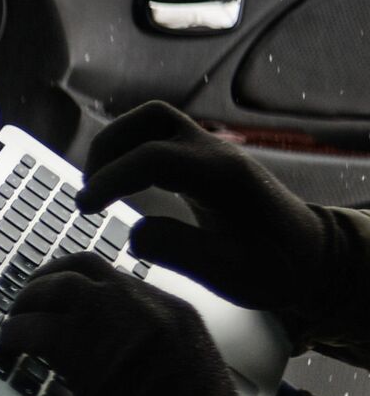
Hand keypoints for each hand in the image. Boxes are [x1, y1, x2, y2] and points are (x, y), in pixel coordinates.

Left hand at [0, 252, 238, 395]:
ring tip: (13, 321)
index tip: (64, 295)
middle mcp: (143, 303)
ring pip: (55, 287)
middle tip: (29, 296)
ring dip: (28, 302)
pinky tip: (8, 344)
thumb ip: (153, 346)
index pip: (119, 278)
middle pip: (83, 266)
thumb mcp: (187, 370)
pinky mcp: (81, 345)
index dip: (84, 285)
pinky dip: (15, 332)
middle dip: (50, 276)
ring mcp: (111, 318)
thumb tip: (109, 349)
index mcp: (174, 310)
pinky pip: (33, 327)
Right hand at [79, 100, 343, 339]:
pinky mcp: (203, 158)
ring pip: (151, 119)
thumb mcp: (232, 275)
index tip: (85, 210)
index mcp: (222, 177)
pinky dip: (128, 151)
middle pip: (149, 119)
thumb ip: (181, 252)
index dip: (110, 180)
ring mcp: (210, 150)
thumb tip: (134, 233)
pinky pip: (158, 135)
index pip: (153, 158)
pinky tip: (119, 184)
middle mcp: (216, 152)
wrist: (310, 255)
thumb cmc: (275, 268)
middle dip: (107, 149)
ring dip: (115, 144)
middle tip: (90, 192)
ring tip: (98, 185)